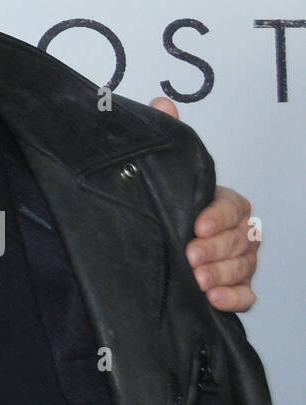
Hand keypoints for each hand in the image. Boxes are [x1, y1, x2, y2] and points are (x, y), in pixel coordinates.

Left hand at [150, 97, 258, 312]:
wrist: (158, 239)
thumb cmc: (171, 204)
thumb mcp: (168, 172)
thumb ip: (171, 140)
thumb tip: (162, 105)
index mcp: (226, 203)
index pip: (233, 207)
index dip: (218, 216)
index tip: (196, 225)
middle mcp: (237, 232)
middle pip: (238, 241)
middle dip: (215, 250)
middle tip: (191, 256)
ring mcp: (239, 260)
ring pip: (243, 268)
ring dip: (221, 274)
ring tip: (198, 280)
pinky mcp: (234, 287)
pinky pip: (246, 296)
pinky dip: (234, 299)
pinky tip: (215, 300)